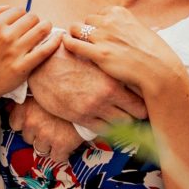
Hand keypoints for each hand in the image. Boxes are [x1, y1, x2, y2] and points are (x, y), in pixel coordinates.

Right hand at [0, 3, 57, 106]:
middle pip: (32, 18)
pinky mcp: (23, 66)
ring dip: (46, 28)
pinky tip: (58, 37)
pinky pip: (45, 50)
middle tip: (32, 28)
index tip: (20, 23)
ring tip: (44, 31)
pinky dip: (55, 41)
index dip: (21, 15)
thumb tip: (5, 7)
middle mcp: (5, 36)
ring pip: (41, 29)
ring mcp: (15, 52)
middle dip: (34, 21)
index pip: (19, 10)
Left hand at [8, 97, 84, 164]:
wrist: (89, 97)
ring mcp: (45, 134)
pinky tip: (68, 142)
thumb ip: (30, 100)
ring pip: (41, 149)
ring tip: (60, 133)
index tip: (35, 122)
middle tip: (51, 126)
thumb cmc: (67, 92)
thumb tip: (18, 106)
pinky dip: (63, 153)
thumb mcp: (43, 90)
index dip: (26, 125)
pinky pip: (57, 157)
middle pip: (28, 138)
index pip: (15, 125)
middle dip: (38, 135)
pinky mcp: (61, 144)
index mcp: (25, 107)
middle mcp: (32, 122)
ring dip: (49, 144)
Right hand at [29, 47, 145, 133]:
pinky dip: (107, 127)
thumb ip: (113, 69)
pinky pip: (103, 130)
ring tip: (122, 116)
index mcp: (113, 80)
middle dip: (137, 114)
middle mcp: (106, 96)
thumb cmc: (72, 58)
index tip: (144, 101)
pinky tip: (106, 120)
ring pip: (121, 124)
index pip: (141, 99)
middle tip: (136, 111)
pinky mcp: (80, 117)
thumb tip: (131, 73)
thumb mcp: (96, 59)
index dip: (144, 102)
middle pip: (135, 115)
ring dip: (123, 122)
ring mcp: (93, 109)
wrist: (44, 65)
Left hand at [62, 6, 185, 103]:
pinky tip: (66, 45)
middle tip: (90, 43)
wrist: (159, 71)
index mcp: (120, 13)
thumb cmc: (153, 54)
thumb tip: (118, 28)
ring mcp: (103, 37)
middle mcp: (110, 21)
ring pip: (76, 29)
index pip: (100, 14)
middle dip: (87, 30)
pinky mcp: (99, 54)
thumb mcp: (141, 29)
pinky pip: (73, 43)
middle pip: (87, 20)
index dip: (98, 25)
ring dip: (76, 36)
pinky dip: (67, 43)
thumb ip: (126, 26)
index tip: (100, 35)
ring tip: (77, 45)